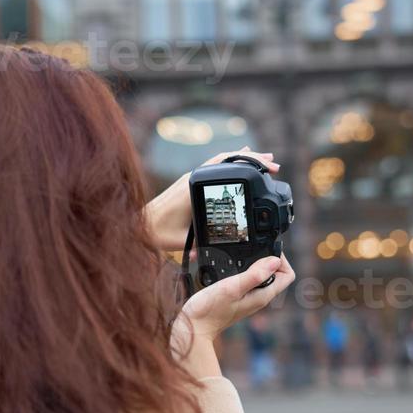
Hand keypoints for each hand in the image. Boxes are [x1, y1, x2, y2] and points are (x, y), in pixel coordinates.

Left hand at [146, 146, 280, 251]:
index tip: (268, 167)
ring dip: (240, 161)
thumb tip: (208, 253)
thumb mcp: (180, 239)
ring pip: (220, 162)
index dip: (250, 164)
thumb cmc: (157, 233)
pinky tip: (238, 167)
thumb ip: (196, 245)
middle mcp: (193, 177)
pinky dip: (227, 166)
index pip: (227, 165)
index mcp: (195, 186)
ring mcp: (190, 178)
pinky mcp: (187, 183)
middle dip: (252, 160)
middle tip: (273, 164)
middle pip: (228, 159)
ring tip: (262, 163)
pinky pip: (211, 169)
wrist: (139, 226)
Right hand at [172, 255, 294, 377]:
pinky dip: (242, 269)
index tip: (265, 250)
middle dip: (267, 258)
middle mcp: (259, 297)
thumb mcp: (232, 287)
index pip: (288, 275)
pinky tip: (229, 266)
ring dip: (253, 262)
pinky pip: (247, 280)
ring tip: (239, 256)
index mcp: (263, 295)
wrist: (193, 327)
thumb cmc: (210, 310)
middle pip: (275, 273)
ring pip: (260, 275)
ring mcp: (248, 298)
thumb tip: (275, 260)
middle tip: (251, 250)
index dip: (281, 259)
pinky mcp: (238, 297)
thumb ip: (254, 275)